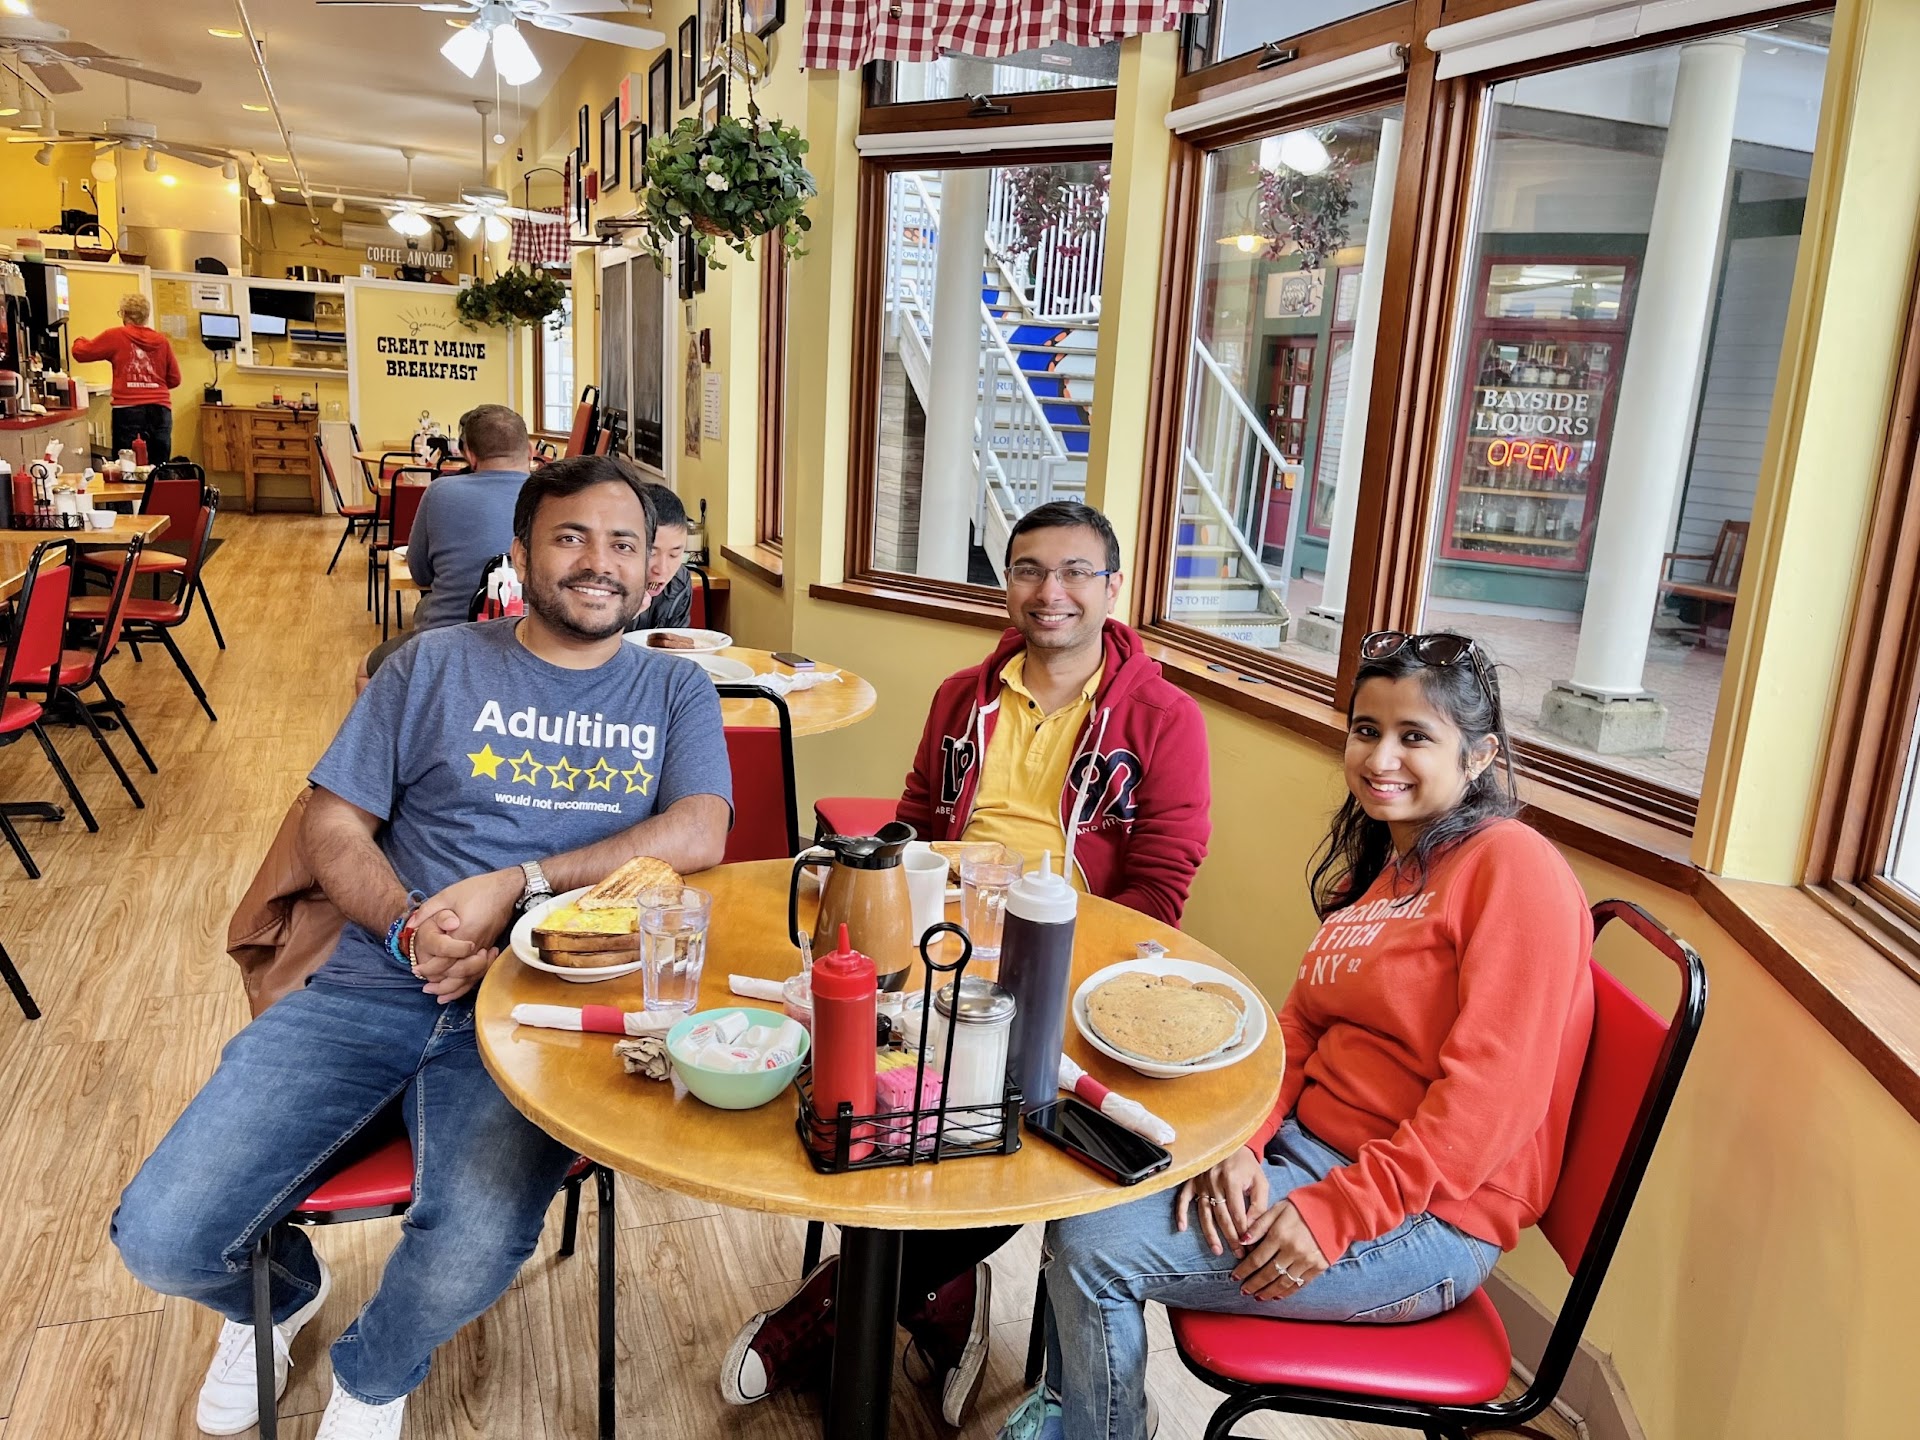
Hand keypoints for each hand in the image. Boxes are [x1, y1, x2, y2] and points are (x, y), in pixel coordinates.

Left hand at [407, 868, 520, 1003]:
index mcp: (464, 932)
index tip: (416, 970)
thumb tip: (411, 924)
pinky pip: (479, 971)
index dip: (429, 969)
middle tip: (424, 986)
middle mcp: (476, 944)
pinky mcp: (489, 948)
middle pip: (457, 974)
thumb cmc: (478, 889)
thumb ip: (428, 910)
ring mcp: (485, 947)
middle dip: (439, 983)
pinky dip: (468, 982)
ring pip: (469, 976)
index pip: (444, 960)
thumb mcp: (448, 894)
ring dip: (453, 988)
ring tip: (438, 992)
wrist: (507, 889)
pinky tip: (458, 987)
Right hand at [1174, 1147, 1269, 1257]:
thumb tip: (1252, 1227)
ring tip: (1217, 1250)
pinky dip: (1181, 1213)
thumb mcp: (1259, 1180)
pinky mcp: (1192, 1181)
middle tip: (1238, 1254)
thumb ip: (1258, 1204)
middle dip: (1231, 1238)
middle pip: (1221, 1216)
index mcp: (1232, 1180)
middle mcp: (1214, 1182)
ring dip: (1210, 1233)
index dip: (1243, 1231)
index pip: (1237, 1212)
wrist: (1228, 1143)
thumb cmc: (1246, 1163)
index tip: (1249, 1246)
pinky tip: (1182, 1228)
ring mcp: (1201, 1182)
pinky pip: (1183, 1199)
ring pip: (1204, 1213)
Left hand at [1230, 1200, 1329, 1299]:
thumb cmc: (1303, 1207)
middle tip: (1243, 1291)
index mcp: (1279, 1235)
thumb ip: (1259, 1225)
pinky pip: (1299, 1284)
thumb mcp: (1278, 1208)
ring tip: (1258, 1297)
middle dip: (1253, 1284)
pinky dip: (1287, 1292)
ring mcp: (1307, 1261)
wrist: (1335, 1210)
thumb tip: (1242, 1240)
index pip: (1257, 1259)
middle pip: (1268, 1274)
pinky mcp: (1319, 1267)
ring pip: (1283, 1283)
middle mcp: (1292, 1251)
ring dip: (1268, 1292)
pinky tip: (1277, 1295)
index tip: (1234, 1277)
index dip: (1244, 1270)